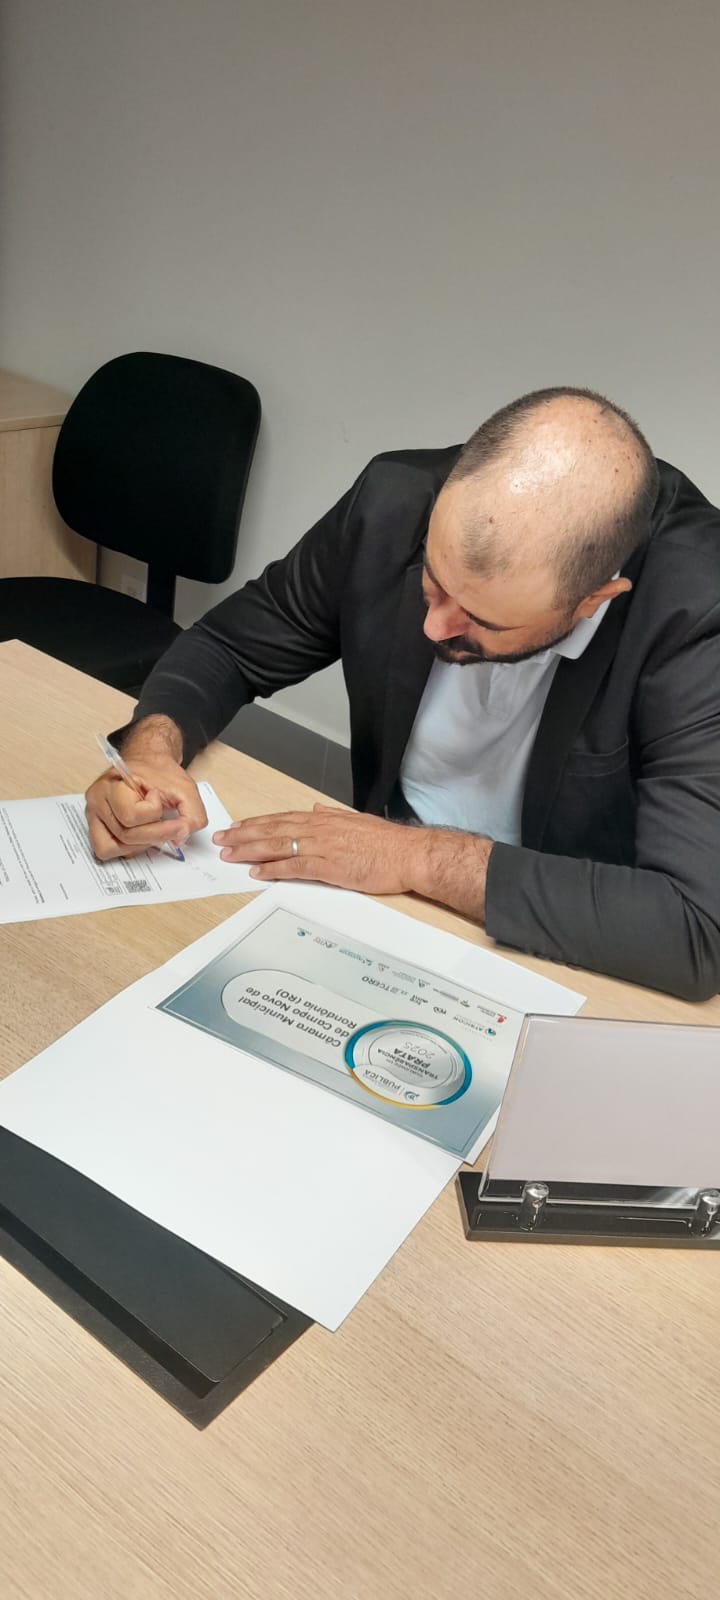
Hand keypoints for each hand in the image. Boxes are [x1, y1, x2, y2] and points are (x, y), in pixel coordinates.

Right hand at [85, 718, 207, 859]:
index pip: (131, 815)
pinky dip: (127, 848)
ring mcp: (94, 816)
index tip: (159, 798)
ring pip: (116, 847)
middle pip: (126, 835)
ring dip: (142, 843)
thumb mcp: (185, 788)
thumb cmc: (159, 773)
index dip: (153, 812)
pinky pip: (106, 851)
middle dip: (156, 834)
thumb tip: (180, 839)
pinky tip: (140, 835)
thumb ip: (192, 814)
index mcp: (112, 784)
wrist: (147, 764)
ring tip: (153, 826)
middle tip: (171, 825)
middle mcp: (97, 800)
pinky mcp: (96, 828)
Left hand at [214, 804, 493, 918]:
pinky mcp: (330, 867)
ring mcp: (323, 847)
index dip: (256, 823)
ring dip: (250, 850)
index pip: (282, 819)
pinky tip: (257, 872)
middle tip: (220, 840)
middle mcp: (319, 829)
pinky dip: (273, 869)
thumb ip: (333, 815)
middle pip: (273, 831)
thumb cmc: (388, 842)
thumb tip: (316, 808)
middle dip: (243, 835)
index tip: (236, 827)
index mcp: (324, 819)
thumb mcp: (356, 820)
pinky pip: (294, 867)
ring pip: (277, 846)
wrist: (410, 854)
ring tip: (229, 855)